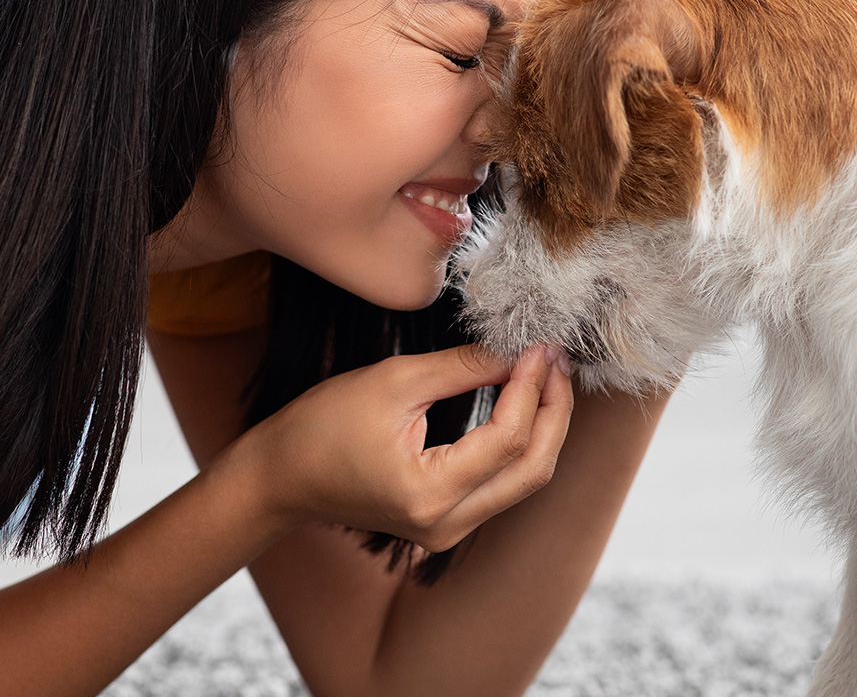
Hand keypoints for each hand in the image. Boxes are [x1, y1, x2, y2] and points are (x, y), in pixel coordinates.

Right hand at [237, 343, 573, 551]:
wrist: (281, 476)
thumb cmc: (323, 425)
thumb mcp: (395, 381)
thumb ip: (462, 367)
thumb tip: (517, 349)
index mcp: (430, 494)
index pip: (508, 438)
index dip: (532, 386)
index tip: (540, 345)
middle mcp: (447, 525)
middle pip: (532, 469)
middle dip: (554, 410)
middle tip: (556, 358)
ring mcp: (448, 531)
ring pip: (524, 480)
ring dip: (544, 426)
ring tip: (548, 373)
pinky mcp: (446, 522)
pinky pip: (502, 484)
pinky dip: (521, 442)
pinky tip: (523, 401)